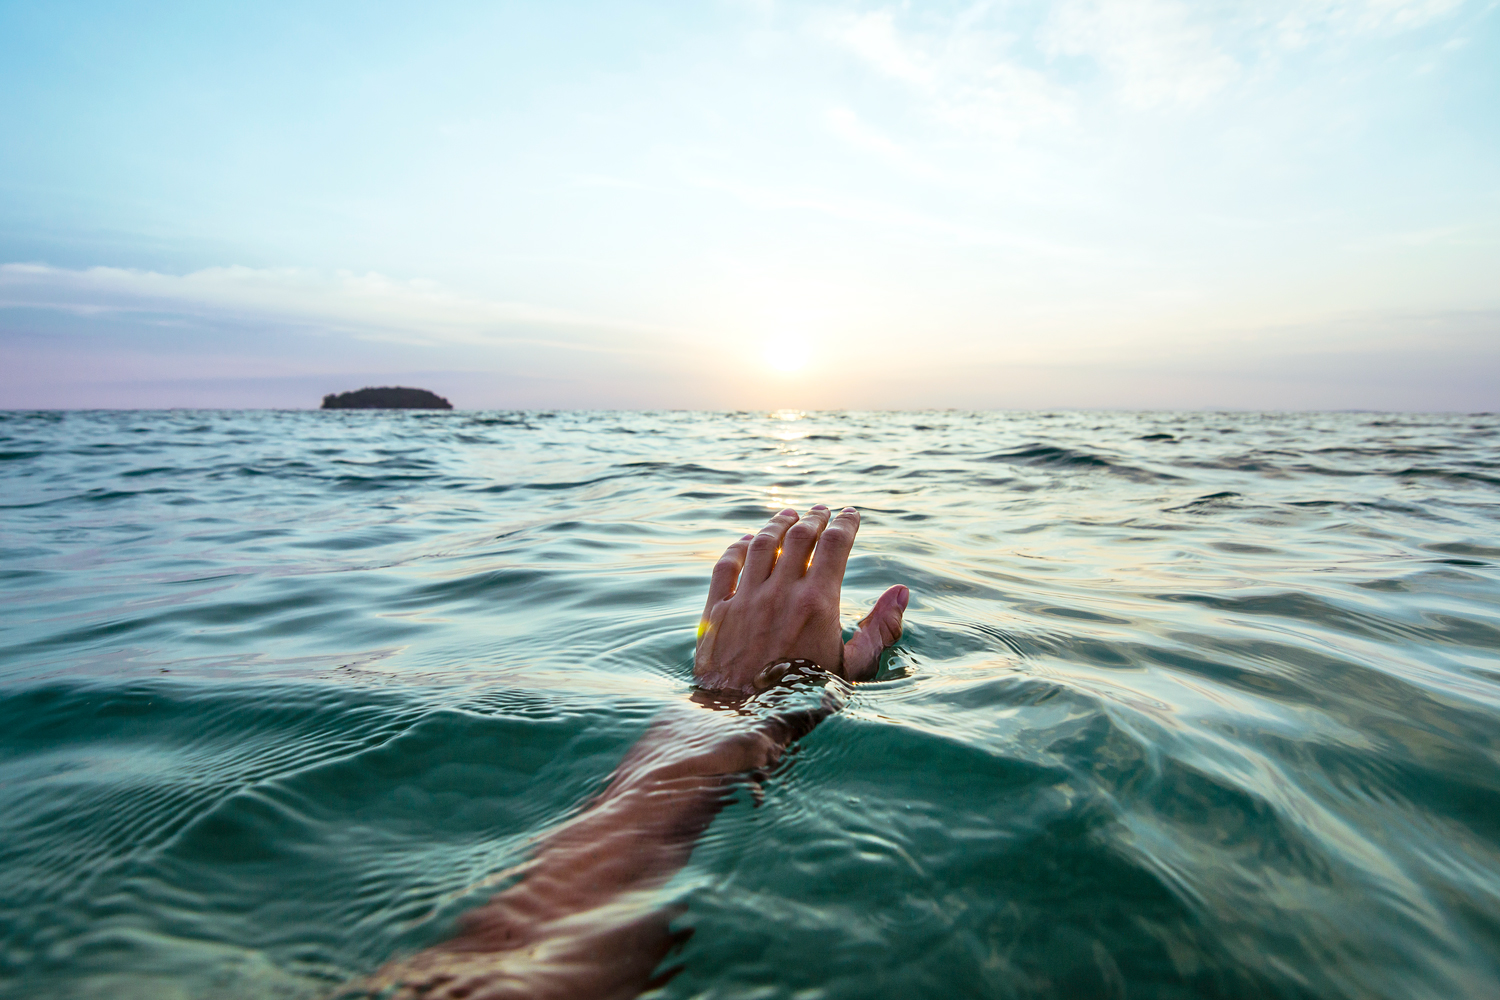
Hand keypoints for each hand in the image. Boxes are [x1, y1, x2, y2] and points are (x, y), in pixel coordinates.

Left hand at [694, 505, 908, 691]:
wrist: (745, 720)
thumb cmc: (805, 698)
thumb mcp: (853, 668)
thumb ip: (880, 629)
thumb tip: (901, 593)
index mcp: (818, 603)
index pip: (835, 544)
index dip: (845, 523)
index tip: (851, 514)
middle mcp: (780, 593)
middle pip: (798, 536)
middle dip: (813, 519)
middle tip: (821, 511)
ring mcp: (745, 599)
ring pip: (761, 544)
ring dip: (777, 525)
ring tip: (788, 516)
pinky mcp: (716, 611)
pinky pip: (726, 566)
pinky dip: (737, 548)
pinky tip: (746, 542)